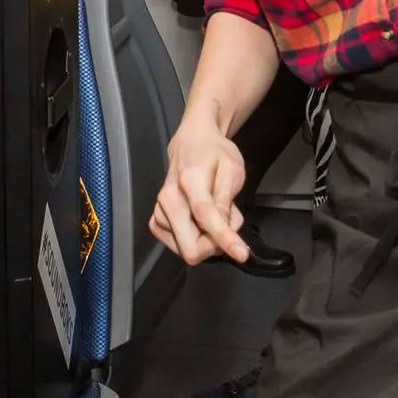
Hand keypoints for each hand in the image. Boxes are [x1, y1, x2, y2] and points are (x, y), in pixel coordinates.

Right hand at [150, 119, 248, 265]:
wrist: (191, 143)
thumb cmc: (214, 154)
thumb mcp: (231, 170)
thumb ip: (226, 201)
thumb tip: (225, 232)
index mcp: (189, 181)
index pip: (205, 217)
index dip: (225, 239)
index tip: (241, 254)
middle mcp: (168, 199)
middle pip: (190, 247)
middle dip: (214, 244)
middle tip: (227, 221)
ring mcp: (159, 211)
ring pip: (186, 249)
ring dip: (207, 239)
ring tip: (215, 214)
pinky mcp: (156, 222)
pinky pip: (178, 247)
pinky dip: (194, 238)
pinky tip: (200, 221)